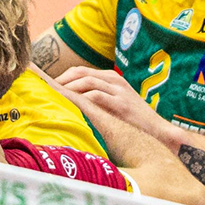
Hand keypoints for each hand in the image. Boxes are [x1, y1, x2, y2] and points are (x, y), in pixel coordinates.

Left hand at [57, 67, 178, 147]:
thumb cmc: (133, 122)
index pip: (80, 71)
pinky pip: (95, 96)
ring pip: (86, 81)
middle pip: (79, 73)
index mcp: (111, 79)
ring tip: (52, 97)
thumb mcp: (113, 105)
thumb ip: (96, 100)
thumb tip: (70, 104)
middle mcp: (114, 81)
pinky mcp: (121, 104)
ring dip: (67, 88)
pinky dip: (79, 99)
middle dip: (60, 81)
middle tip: (45, 92)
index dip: (61, 78)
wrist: (159, 132)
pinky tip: (68, 106)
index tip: (46, 87)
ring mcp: (119, 91)